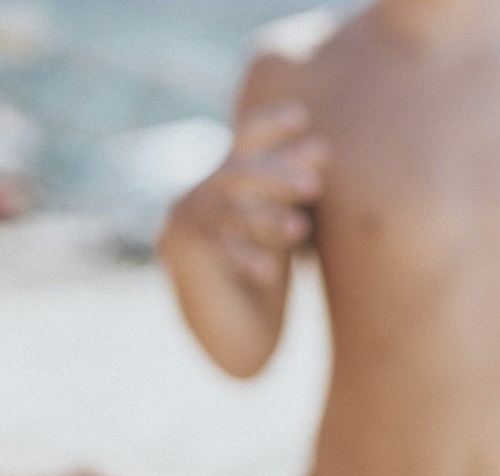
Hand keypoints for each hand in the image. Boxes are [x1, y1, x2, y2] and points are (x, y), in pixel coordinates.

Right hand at [161, 100, 328, 290]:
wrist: (234, 335)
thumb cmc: (266, 278)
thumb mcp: (282, 227)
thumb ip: (292, 192)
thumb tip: (321, 149)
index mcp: (226, 183)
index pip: (245, 142)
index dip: (269, 126)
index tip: (301, 115)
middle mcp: (198, 194)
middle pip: (239, 172)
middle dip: (278, 174)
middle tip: (314, 185)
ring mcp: (182, 220)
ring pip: (228, 209)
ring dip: (266, 218)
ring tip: (300, 231)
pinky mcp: (178, 250)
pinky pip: (214, 247)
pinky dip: (244, 256)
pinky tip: (269, 272)